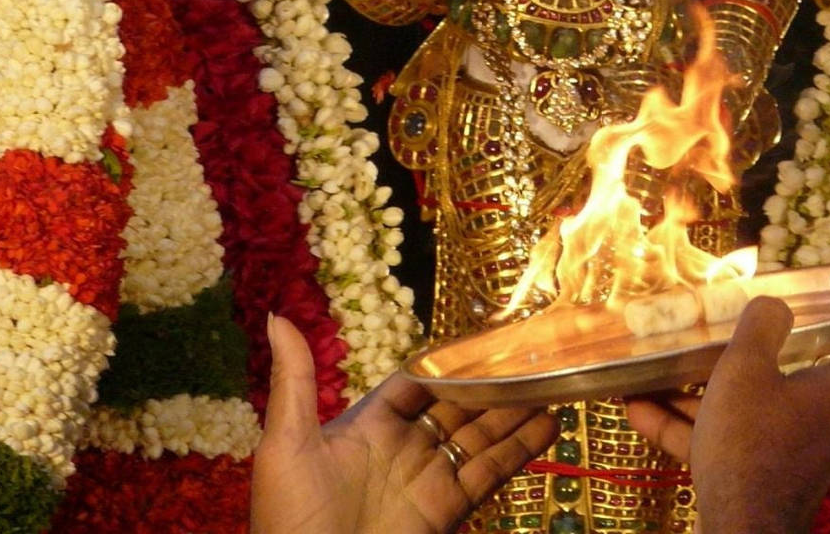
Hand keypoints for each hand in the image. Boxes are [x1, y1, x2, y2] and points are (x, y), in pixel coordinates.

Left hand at [251, 314, 557, 533]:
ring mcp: (428, 478)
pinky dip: (519, 450)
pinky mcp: (446, 509)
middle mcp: (404, 446)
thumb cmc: (290, 518)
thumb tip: (278, 316)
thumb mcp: (287, 444)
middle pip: (457, 404)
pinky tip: (548, 425)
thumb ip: (295, 380)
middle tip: (532, 352)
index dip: (449, 359)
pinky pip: (488, 473)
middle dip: (491, 381)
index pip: (418, 380)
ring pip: (480, 435)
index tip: (482, 333)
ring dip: (514, 410)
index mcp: (368, 424)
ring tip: (551, 381)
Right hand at [624, 297, 829, 533]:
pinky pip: (730, 450)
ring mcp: (795, 463)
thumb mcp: (746, 366)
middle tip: (693, 354)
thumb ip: (761, 326)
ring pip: (746, 419)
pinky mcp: (765, 487)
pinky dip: (693, 433)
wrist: (741, 528)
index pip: (824, 353)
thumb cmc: (749, 439)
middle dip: (726, 369)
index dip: (792, 336)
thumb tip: (775, 304)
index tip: (758, 327)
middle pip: (776, 386)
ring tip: (650, 382)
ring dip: (697, 401)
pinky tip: (639, 414)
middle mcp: (824, 429)